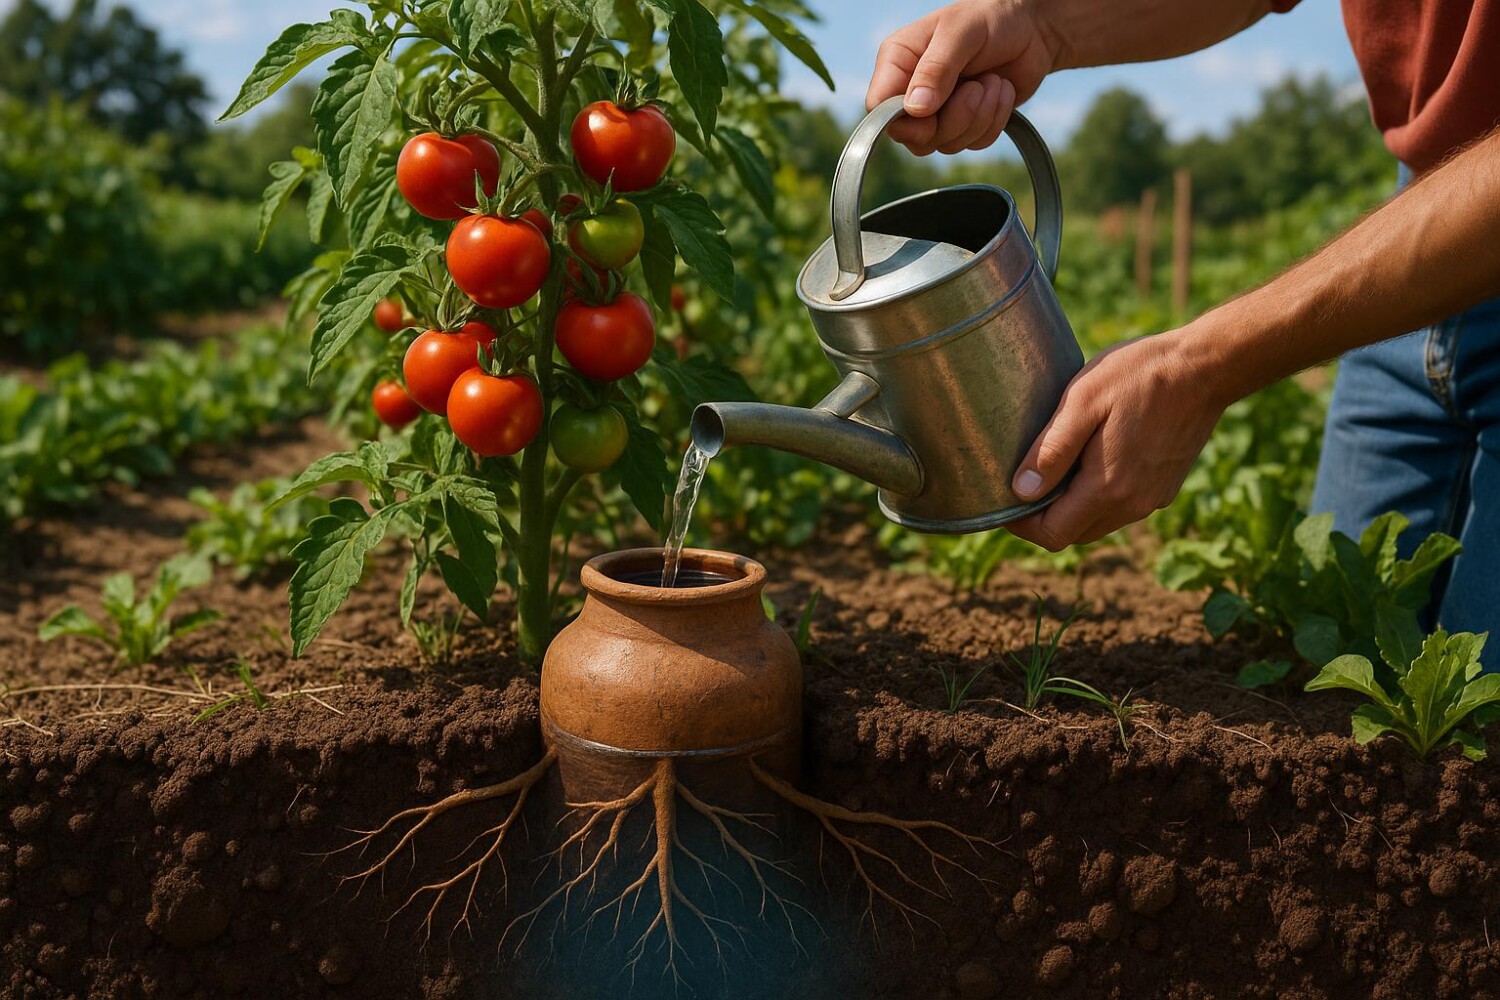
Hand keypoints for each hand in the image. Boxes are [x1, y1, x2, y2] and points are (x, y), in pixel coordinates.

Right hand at [866, 0, 1060, 154]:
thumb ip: (936, 68)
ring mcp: (938, 112)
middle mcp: (911, 91)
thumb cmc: (990, 19)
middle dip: (953, 120)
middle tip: (976, 88)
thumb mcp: (961, 32)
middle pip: (914, 137)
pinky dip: (994, 120)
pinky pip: (974, 144)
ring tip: (992, 81)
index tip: (934, 107)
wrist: (1030, 28)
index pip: (879, 109)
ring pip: (946, 144)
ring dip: (979, 116)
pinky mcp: (965, 124)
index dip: (904, 120)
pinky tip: (1001, 90)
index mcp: (898, 62)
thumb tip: (915, 109)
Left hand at [1005, 330, 1229, 550]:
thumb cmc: (1139, 376)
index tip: (1005, 500)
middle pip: (1073, 534)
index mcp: (1108, 488)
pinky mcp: (1164, 488)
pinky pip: (1120, 508)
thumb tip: (1020, 492)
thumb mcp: (1083, 402)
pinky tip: (1090, 460)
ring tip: (1055, 468)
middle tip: (1024, 482)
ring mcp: (1152, 499)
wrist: (1205, 368)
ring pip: (1097, 523)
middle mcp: (1132, 505)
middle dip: (1043, 518)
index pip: (1053, 535)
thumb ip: (1051, 450)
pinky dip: (1097, 497)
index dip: (1022, 525)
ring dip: (1071, 508)